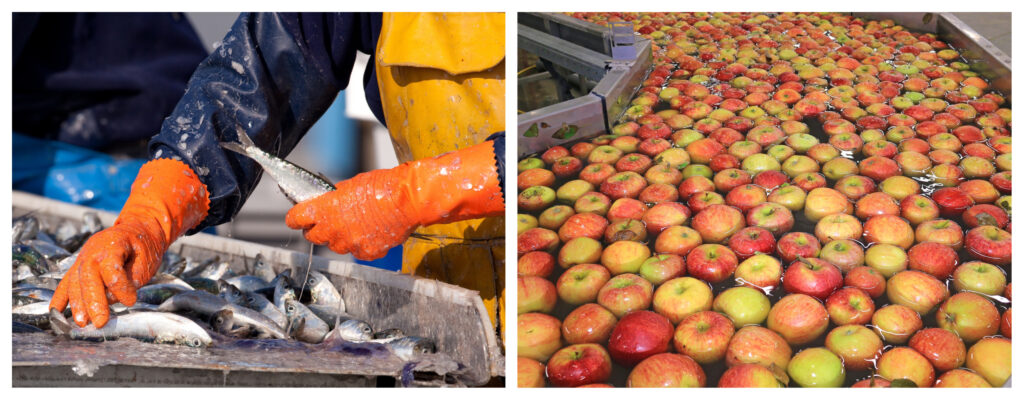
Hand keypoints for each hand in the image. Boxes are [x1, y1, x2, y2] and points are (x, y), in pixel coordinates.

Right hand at [50, 224, 164, 326]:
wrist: (137, 228)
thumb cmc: (144, 246)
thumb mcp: (146, 261)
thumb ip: (131, 280)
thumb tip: (113, 299)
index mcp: (112, 245)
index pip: (111, 270)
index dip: (120, 288)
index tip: (131, 301)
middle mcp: (92, 250)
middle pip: (88, 278)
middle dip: (92, 303)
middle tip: (100, 323)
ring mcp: (82, 257)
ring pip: (75, 282)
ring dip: (77, 304)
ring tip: (82, 323)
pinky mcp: (78, 265)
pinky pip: (66, 282)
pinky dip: (60, 297)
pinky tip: (56, 312)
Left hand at [286, 170, 416, 259]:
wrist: (407, 200)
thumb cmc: (382, 187)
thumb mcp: (351, 184)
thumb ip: (335, 197)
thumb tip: (330, 201)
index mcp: (325, 209)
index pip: (296, 218)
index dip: (296, 218)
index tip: (297, 218)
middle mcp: (333, 230)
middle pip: (312, 237)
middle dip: (316, 230)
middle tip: (325, 223)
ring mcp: (350, 244)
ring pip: (335, 246)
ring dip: (339, 237)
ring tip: (354, 225)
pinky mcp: (366, 253)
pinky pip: (357, 251)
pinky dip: (361, 244)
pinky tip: (370, 232)